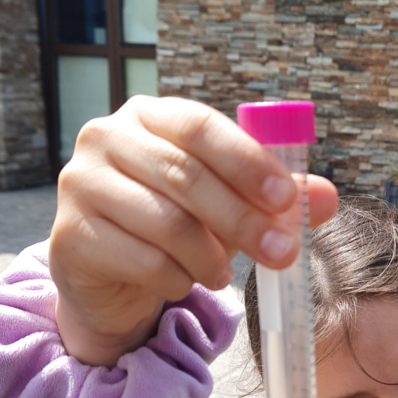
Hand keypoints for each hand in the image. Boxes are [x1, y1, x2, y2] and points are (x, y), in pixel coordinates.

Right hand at [50, 97, 338, 365]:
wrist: (112, 275)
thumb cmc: (175, 226)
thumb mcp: (230, 207)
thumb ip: (277, 199)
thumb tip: (328, 197)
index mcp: (149, 115)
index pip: (199, 126)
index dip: (246, 162)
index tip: (287, 199)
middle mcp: (105, 138)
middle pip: (184, 176)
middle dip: (242, 220)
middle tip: (281, 254)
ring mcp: (80, 185)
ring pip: (165, 223)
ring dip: (208, 257)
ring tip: (223, 274)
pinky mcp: (69, 236)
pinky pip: (141, 261)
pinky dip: (174, 279)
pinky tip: (181, 282)